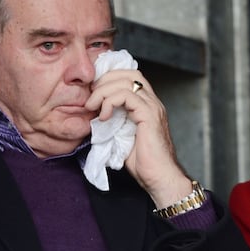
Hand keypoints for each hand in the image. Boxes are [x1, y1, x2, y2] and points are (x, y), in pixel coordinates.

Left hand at [87, 71, 191, 206]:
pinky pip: (126, 95)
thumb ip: (114, 121)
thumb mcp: (122, 137)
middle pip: (128, 73)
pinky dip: (110, 102)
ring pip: (126, 81)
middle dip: (104, 80)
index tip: (93, 93)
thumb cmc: (143, 163)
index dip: (109, 78)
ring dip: (103, 91)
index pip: (130, 76)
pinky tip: (104, 117)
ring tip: (92, 107)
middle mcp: (153, 102)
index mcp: (147, 105)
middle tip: (90, 98)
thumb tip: (94, 114)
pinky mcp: (149, 115)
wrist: (159, 178)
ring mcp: (153, 107)